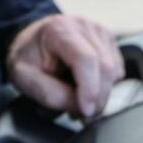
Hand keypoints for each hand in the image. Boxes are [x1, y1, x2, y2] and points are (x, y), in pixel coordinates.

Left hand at [7, 14, 124, 117]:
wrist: (34, 41)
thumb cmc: (29, 58)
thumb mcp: (25, 78)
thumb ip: (51, 94)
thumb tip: (81, 107)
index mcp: (60, 30)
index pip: (85, 59)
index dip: (90, 88)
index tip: (86, 111)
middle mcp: (85, 26)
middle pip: (105, 68)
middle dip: (97, 98)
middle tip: (82, 116)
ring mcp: (101, 32)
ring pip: (114, 72)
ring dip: (101, 95)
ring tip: (80, 100)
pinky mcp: (110, 42)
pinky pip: (117, 72)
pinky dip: (106, 86)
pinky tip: (88, 86)